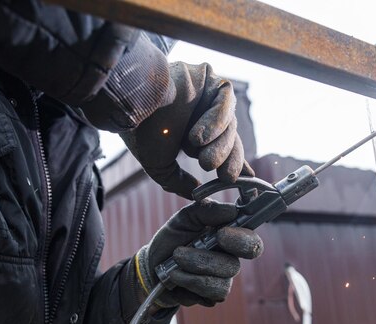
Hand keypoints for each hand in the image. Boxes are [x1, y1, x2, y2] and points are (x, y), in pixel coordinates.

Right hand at [120, 62, 254, 198]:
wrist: (130, 105)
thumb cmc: (140, 133)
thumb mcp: (160, 166)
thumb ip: (178, 182)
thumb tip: (196, 194)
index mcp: (193, 132)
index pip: (222, 149)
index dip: (234, 164)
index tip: (245, 182)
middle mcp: (201, 113)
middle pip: (229, 138)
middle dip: (227, 160)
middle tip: (224, 177)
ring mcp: (206, 94)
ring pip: (229, 123)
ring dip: (219, 145)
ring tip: (203, 159)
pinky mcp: (209, 77)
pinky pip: (225, 101)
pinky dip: (217, 121)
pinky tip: (200, 137)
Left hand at [134, 200, 262, 307]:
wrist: (153, 266)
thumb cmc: (173, 239)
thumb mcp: (184, 218)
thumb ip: (206, 210)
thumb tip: (231, 209)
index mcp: (230, 236)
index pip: (251, 240)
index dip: (241, 239)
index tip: (220, 234)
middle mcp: (231, 258)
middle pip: (235, 264)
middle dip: (209, 259)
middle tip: (182, 252)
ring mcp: (224, 279)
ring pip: (220, 280)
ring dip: (192, 268)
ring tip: (174, 260)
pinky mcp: (213, 295)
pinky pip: (210, 293)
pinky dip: (188, 282)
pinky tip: (176, 276)